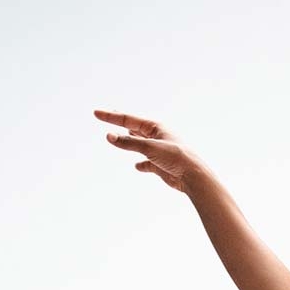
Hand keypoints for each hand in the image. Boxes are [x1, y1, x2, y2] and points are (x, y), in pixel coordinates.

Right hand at [94, 110, 208, 194]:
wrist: (193, 176)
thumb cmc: (176, 157)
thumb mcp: (149, 147)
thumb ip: (128, 142)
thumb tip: (109, 136)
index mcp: (156, 127)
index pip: (128, 119)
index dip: (111, 116)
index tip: (96, 113)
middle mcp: (157, 137)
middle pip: (134, 128)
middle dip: (120, 122)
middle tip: (108, 115)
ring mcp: (159, 151)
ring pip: (140, 144)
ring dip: (130, 141)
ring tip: (119, 137)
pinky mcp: (161, 166)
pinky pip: (147, 163)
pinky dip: (141, 164)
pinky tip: (137, 166)